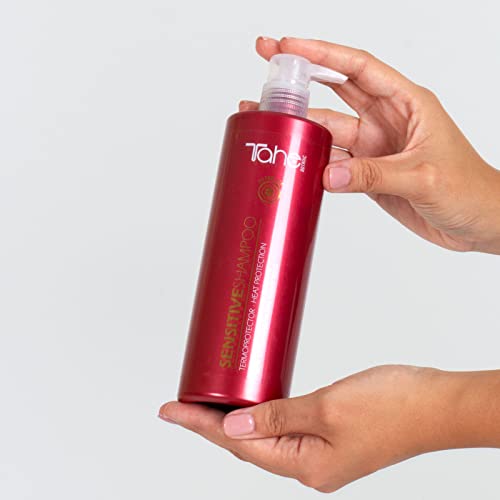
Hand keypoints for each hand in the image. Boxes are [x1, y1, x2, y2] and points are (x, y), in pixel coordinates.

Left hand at [159, 366, 499, 492]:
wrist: (437, 404)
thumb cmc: (393, 406)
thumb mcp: (327, 408)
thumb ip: (278, 417)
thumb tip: (234, 425)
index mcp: (306, 466)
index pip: (238, 444)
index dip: (200, 425)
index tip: (171, 411)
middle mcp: (310, 465)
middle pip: (246, 444)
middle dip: (211, 423)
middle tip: (183, 403)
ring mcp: (321, 452)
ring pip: (264, 435)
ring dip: (235, 418)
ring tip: (209, 402)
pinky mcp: (331, 434)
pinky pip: (284, 426)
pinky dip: (262, 413)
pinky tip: (254, 401)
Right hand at [241, 37, 499, 253]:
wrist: (476, 222)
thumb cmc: (468, 188)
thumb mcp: (423, 176)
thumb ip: (374, 174)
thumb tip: (329, 173)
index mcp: (405, 103)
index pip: (357, 68)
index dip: (321, 54)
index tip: (289, 46)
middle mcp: (384, 120)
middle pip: (334, 91)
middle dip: (300, 78)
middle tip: (267, 65)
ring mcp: (373, 147)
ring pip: (327, 130)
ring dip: (298, 126)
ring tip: (265, 120)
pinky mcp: (366, 172)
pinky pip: (331, 162)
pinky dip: (311, 162)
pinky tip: (291, 159)